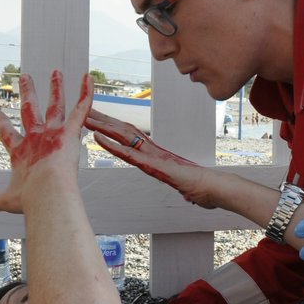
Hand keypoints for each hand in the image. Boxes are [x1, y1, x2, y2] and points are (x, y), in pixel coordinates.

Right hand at [0, 70, 89, 215]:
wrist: (47, 193)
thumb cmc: (30, 199)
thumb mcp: (4, 200)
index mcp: (19, 152)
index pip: (7, 133)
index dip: (0, 123)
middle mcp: (35, 137)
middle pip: (29, 110)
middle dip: (27, 93)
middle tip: (25, 78)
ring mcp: (52, 133)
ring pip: (55, 105)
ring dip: (55, 88)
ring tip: (56, 72)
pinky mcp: (70, 132)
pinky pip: (80, 108)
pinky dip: (85, 93)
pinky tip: (88, 77)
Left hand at [85, 111, 221, 207]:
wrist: (218, 189)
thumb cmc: (207, 189)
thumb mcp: (190, 189)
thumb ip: (186, 189)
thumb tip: (189, 194)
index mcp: (158, 156)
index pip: (132, 139)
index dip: (116, 129)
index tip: (102, 120)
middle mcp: (154, 152)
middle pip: (124, 132)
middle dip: (105, 121)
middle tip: (85, 108)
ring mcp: (154, 157)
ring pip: (123, 138)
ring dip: (103, 127)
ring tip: (85, 116)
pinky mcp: (154, 165)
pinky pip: (128, 154)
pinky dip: (111, 145)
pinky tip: (97, 138)